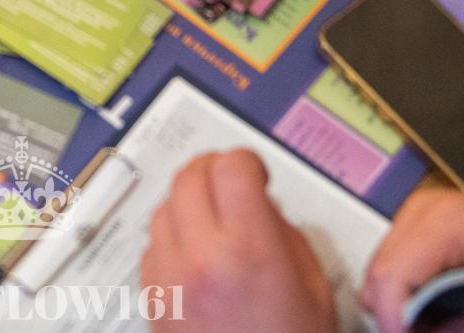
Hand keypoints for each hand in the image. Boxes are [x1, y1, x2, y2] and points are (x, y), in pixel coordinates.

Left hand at [140, 151, 342, 332]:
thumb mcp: (312, 283)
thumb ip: (282, 231)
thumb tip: (257, 202)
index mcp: (250, 250)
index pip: (231, 168)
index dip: (246, 162)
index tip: (254, 174)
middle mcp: (202, 259)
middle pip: (190, 177)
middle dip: (214, 171)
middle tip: (232, 185)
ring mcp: (170, 280)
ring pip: (164, 208)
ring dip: (189, 204)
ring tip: (215, 224)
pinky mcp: (152, 300)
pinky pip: (151, 246)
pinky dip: (172, 240)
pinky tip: (196, 256)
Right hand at [361, 187, 463, 332]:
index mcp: (448, 223)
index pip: (390, 279)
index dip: (397, 327)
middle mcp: (422, 212)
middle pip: (376, 280)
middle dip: (400, 323)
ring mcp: (416, 216)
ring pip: (379, 280)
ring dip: (404, 315)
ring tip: (449, 327)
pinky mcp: (418, 229)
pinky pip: (393, 275)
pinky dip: (410, 302)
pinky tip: (446, 311)